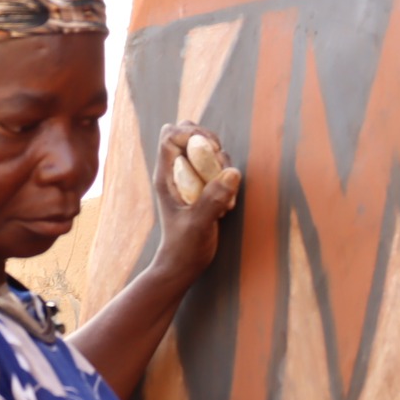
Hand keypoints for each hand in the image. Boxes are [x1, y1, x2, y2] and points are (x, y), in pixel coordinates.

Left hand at [149, 122, 241, 284]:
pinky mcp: (203, 190)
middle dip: (208, 141)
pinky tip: (226, 206)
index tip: (211, 150)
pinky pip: (216, 171)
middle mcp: (176, 173)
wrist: (183, 266)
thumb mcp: (198, 224)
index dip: (192, 133)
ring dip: (221, 164)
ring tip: (224, 195)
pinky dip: (226, 180)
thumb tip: (232, 172)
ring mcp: (190, 181)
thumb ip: (213, 199)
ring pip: (205, 152)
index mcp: (166, 176)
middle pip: (187, 135)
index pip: (171, 135)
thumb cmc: (184, 247)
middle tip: (218, 164)